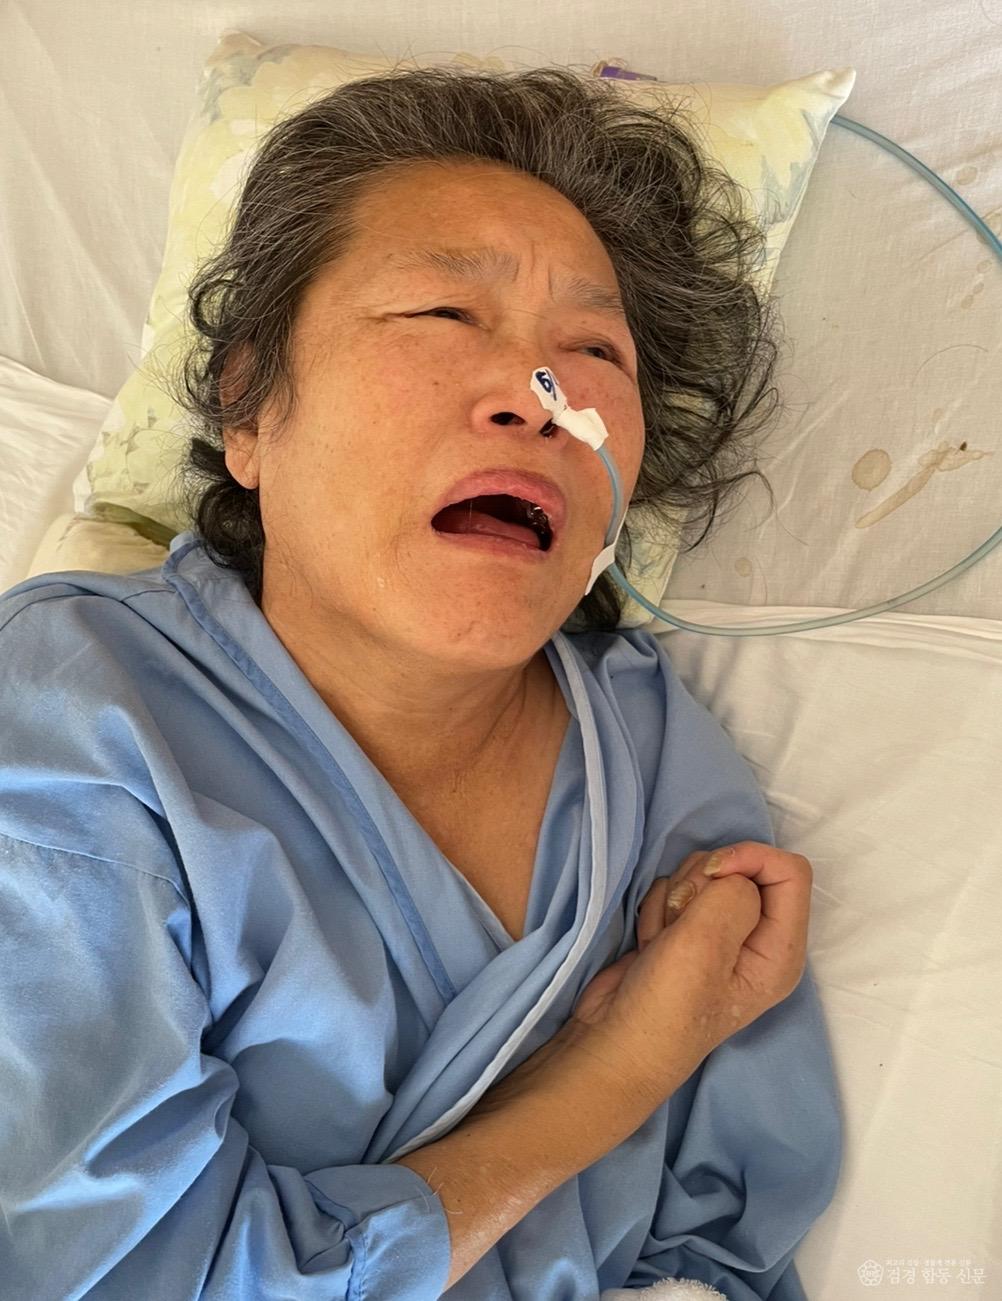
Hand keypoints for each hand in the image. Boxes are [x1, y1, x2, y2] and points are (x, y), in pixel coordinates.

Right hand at [554, 842, 812, 1111]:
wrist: (613, 1040)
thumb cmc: (666, 1006)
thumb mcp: (706, 948)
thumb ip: (732, 896)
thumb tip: (729, 874)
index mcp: (782, 949)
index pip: (790, 871)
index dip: (749, 858)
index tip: (710, 874)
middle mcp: (757, 939)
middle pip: (741, 868)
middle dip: (702, 884)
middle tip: (680, 926)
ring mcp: (720, 934)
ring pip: (703, 874)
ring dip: (675, 900)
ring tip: (664, 944)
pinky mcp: (686, 930)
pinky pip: (676, 889)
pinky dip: (658, 910)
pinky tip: (652, 946)